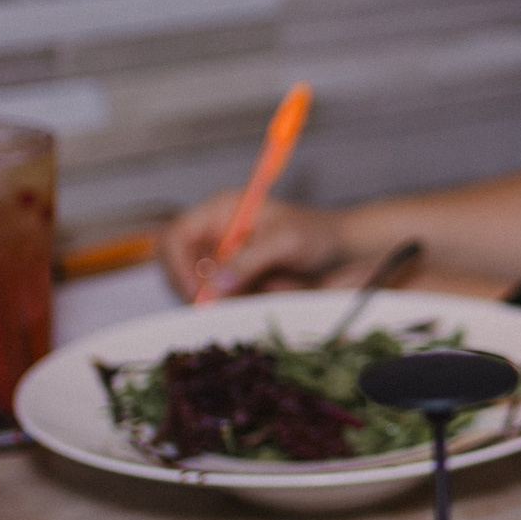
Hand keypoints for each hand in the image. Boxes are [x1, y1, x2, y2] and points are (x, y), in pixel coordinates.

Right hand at [159, 193, 346, 299]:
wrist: (345, 254)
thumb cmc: (319, 235)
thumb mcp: (286, 242)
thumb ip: (249, 260)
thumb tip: (215, 285)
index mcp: (219, 211)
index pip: (175, 236)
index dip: (178, 265)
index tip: (198, 293)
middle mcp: (214, 235)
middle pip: (175, 267)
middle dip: (194, 289)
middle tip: (221, 305)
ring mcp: (222, 261)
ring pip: (194, 290)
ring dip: (215, 301)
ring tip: (252, 297)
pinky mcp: (234, 283)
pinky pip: (217, 302)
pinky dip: (229, 309)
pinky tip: (256, 302)